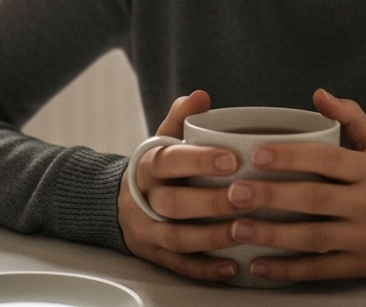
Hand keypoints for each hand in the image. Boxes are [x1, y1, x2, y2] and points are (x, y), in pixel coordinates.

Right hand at [117, 90, 243, 280]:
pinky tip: (232, 267)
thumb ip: (180, 119)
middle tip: (247, 197)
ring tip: (244, 230)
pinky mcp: (155, 256)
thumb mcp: (161, 140)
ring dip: (212, 237)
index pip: (169, 161)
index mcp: (147, 167)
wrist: (118, 204)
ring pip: (178, 238)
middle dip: (211, 202)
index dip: (199, 160)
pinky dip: (206, 269)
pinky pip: (179, 266)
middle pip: (173, 204)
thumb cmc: (156, 170)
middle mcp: (144, 200)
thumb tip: (200, 96)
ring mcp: (148, 231)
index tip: (231, 159)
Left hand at [222, 89, 365, 281]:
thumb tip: (319, 94)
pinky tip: (260, 266)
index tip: (257, 154)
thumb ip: (350, 117)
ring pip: (313, 238)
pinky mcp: (359, 265)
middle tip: (235, 192)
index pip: (327, 160)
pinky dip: (288, 270)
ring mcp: (362, 237)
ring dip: (273, 234)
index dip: (292, 156)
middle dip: (272, 196)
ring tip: (238, 227)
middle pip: (314, 199)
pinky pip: (320, 269)